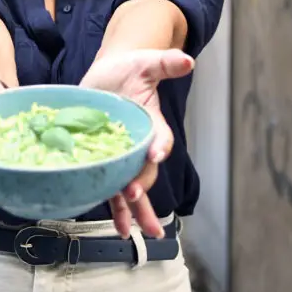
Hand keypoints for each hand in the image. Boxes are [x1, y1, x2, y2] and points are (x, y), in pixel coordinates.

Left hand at [79, 48, 193, 239]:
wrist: (106, 77)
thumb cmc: (128, 70)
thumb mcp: (145, 63)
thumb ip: (165, 64)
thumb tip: (187, 60)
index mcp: (152, 123)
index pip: (160, 137)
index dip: (160, 145)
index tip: (156, 153)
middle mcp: (140, 145)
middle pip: (147, 171)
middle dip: (144, 186)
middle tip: (136, 196)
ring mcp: (123, 157)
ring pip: (132, 188)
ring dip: (135, 210)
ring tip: (136, 231)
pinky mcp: (105, 163)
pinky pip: (111, 189)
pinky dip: (116, 209)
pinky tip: (121, 228)